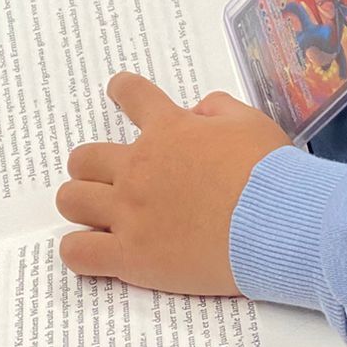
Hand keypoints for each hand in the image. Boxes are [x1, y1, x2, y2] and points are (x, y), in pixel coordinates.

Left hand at [57, 72, 289, 293]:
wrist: (275, 224)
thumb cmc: (268, 173)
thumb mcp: (249, 122)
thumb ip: (218, 109)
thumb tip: (199, 112)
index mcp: (169, 130)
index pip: (133, 95)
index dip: (123, 90)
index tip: (119, 90)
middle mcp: (139, 167)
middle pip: (84, 158)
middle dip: (91, 165)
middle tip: (108, 177)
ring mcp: (130, 212)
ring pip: (72, 200)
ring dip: (81, 203)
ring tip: (95, 214)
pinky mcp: (131, 256)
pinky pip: (78, 252)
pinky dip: (78, 250)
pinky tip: (91, 251)